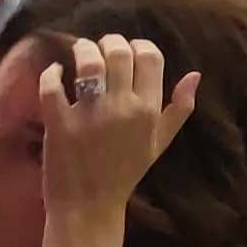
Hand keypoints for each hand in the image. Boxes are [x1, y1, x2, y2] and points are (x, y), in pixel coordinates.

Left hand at [39, 35, 198, 223]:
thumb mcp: (161, 142)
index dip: (140, 44)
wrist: (90, 205)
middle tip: (101, 45)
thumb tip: (195, 74)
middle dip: (110, 41)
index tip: (129, 47)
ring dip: (83, 50)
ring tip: (80, 51)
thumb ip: (181, 108)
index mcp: (149, 109)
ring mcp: (90, 116)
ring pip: (89, 64)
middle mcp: (122, 108)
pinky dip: (51, 74)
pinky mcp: (59, 124)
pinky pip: (52, 88)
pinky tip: (54, 72)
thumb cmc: (126, 172)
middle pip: (120, 53)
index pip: (151, 57)